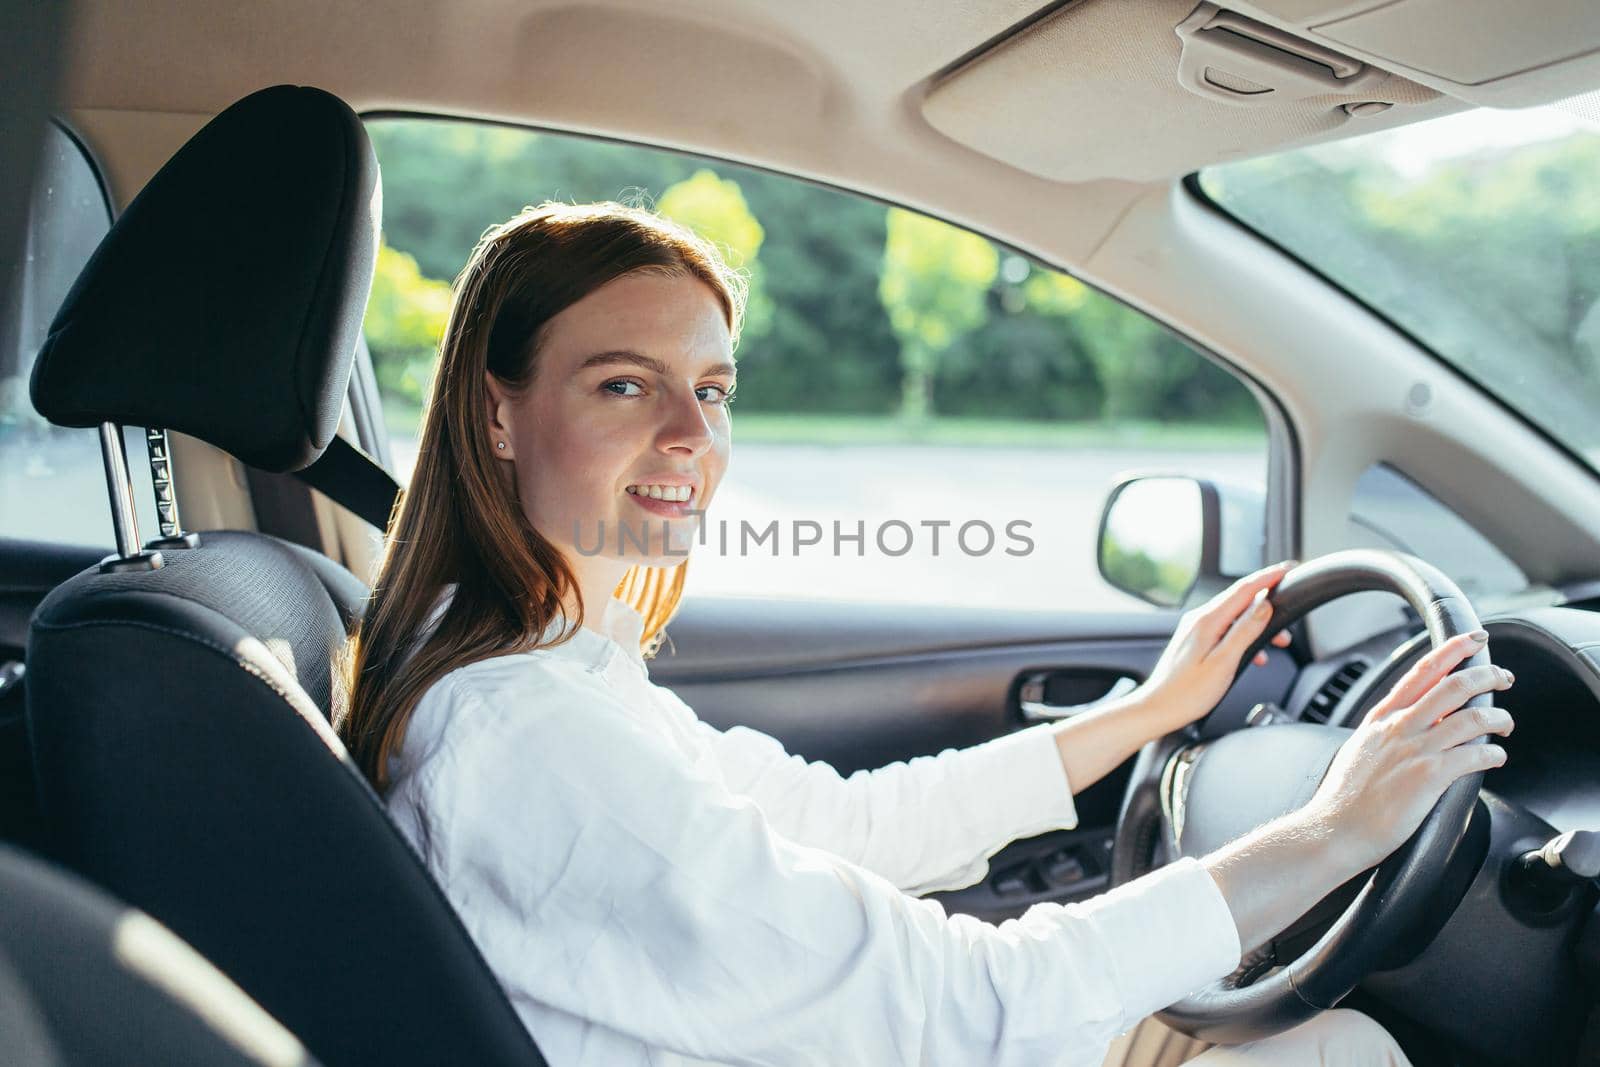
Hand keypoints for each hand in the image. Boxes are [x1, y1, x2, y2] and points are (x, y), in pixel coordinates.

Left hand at [1137, 561, 1295, 732]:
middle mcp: (1199, 619)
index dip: (1269, 577)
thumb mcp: (1223, 662)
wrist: (1157, 708)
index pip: (1244, 589)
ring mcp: (1195, 629)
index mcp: (1207, 621)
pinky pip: (1226, 629)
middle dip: (1269, 603)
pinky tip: (1254, 654)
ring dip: (1258, 625)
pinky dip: (1245, 636)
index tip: (1288, 569)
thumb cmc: (1188, 693)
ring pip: (1235, 616)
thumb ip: (1245, 632)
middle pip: (1240, 600)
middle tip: (1291, 613)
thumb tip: (1264, 605)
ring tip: (1279, 642)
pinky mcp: (1195, 641)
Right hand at [1302, 631, 1513, 870]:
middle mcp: (1397, 728)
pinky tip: (1496, 757)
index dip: (1453, 650)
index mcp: (1380, 718)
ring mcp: (1413, 750)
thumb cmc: (1344, 799)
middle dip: (1486, 675)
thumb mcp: (1359, 750)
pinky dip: (1493, 753)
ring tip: (1505, 723)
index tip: (1474, 640)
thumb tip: (1413, 722)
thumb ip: (1386, 732)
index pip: (1421, 672)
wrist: (1332, 830)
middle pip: (1452, 686)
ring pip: (1470, 717)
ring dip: (1497, 716)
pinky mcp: (1428, 777)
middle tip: (1503, 677)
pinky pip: (1474, 755)